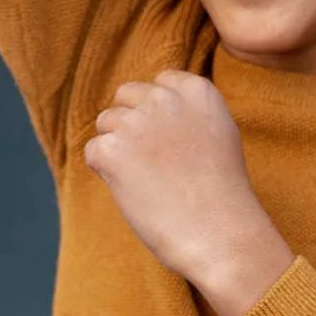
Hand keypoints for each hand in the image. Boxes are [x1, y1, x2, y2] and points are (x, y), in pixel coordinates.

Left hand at [82, 72, 295, 315]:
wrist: (221, 234)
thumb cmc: (222, 195)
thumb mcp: (218, 136)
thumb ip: (188, 113)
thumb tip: (148, 107)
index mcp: (197, 91)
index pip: (160, 81)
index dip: (157, 111)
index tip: (170, 141)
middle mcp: (166, 99)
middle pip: (126, 95)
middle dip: (131, 122)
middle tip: (152, 162)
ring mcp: (137, 123)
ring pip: (105, 123)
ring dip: (117, 148)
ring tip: (147, 180)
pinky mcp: (113, 150)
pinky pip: (93, 152)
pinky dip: (105, 172)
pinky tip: (133, 191)